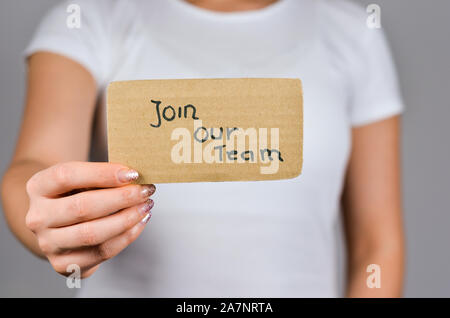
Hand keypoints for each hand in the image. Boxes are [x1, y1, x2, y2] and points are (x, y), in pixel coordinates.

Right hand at [25, 161, 154, 277]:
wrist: (58, 223)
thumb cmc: (75, 193)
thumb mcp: (81, 177)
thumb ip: (102, 175)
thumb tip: (135, 177)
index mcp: (38, 187)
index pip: (67, 176)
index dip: (102, 174)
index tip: (132, 173)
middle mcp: (38, 217)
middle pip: (82, 207)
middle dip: (121, 198)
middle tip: (145, 190)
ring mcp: (48, 244)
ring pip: (92, 234)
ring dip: (127, 219)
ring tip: (146, 206)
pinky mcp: (63, 264)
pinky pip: (102, 251)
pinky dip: (126, 236)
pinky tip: (139, 222)